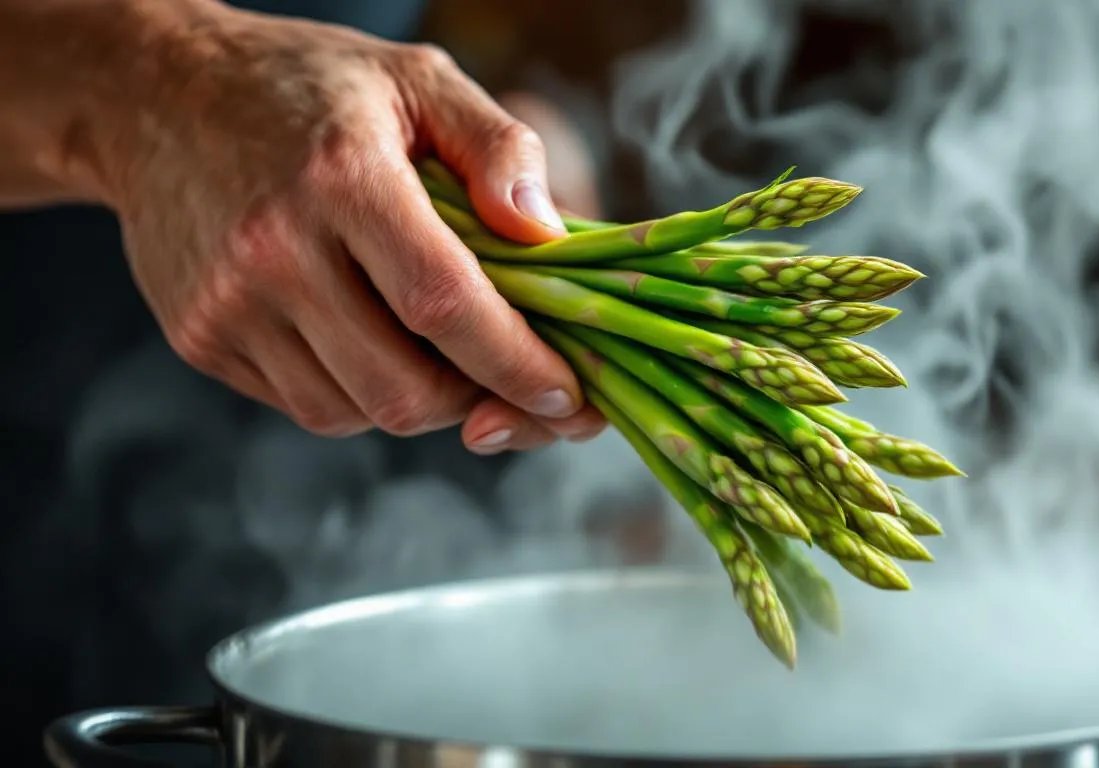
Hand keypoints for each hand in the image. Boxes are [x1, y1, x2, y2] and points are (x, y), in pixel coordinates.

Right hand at [98, 2, 604, 451]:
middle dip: (477, 400)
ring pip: (353, 412)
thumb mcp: (419, 79)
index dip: (517, 364)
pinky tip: (374, 341)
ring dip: (420, 401)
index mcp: (342, 177)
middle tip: (509, 378)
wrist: (155, 93)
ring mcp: (226, 303)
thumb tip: (548, 235)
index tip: (567, 394)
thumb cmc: (308, 87)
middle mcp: (273, 249)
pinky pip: (305, 405)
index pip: (447, 305)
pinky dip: (358, 394)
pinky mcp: (198, 337)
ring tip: (440, 351)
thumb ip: (499, 148)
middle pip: (402, 388)